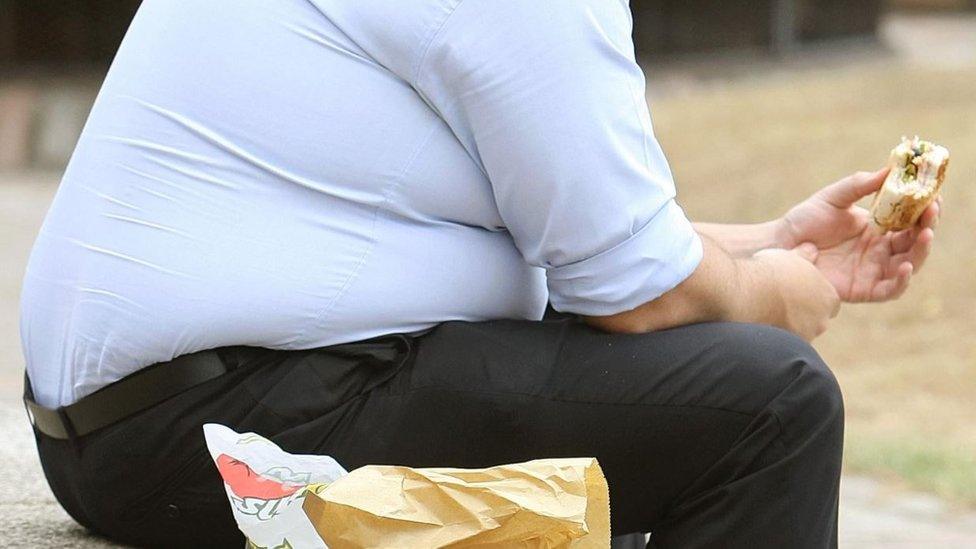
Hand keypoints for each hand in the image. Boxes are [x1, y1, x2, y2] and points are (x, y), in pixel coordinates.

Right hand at [752, 246, 840, 340]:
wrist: (743, 293)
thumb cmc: (767, 272)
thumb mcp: (790, 256)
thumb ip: (805, 255)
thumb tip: (811, 249)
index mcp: (829, 297)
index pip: (830, 302)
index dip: (814, 296)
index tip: (797, 291)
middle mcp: (822, 321)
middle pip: (816, 320)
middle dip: (803, 313)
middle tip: (781, 301)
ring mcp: (803, 336)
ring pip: (800, 332)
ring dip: (788, 325)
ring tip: (766, 311)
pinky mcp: (784, 348)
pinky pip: (783, 343)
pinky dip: (774, 334)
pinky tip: (759, 322)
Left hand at [777, 169, 939, 302]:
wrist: (780, 244)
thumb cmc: (806, 220)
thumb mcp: (834, 197)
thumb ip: (860, 185)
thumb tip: (889, 169)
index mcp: (879, 228)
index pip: (911, 220)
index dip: (926, 210)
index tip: (934, 195)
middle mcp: (880, 251)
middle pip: (915, 242)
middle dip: (927, 227)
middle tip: (931, 212)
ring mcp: (873, 271)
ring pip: (909, 265)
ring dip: (921, 252)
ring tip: (924, 235)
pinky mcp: (862, 289)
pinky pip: (889, 290)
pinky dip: (901, 281)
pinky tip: (905, 267)